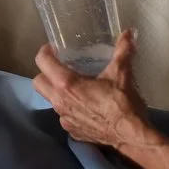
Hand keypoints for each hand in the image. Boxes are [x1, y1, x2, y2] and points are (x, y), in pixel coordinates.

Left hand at [33, 31, 155, 153]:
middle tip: (61, 67)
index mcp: (66, 84)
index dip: (45, 52)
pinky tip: (86, 107)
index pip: (42, 62)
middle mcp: (59, 101)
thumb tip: (129, 32)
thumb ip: (123, 50)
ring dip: (58, 92)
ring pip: (51, 101)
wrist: (130, 136)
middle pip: (38, 83)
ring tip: (75, 86)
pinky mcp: (73, 132)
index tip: (54, 48)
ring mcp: (64, 119)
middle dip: (45, 73)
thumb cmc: (122, 102)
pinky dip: (71, 109)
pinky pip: (64, 116)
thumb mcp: (122, 73)